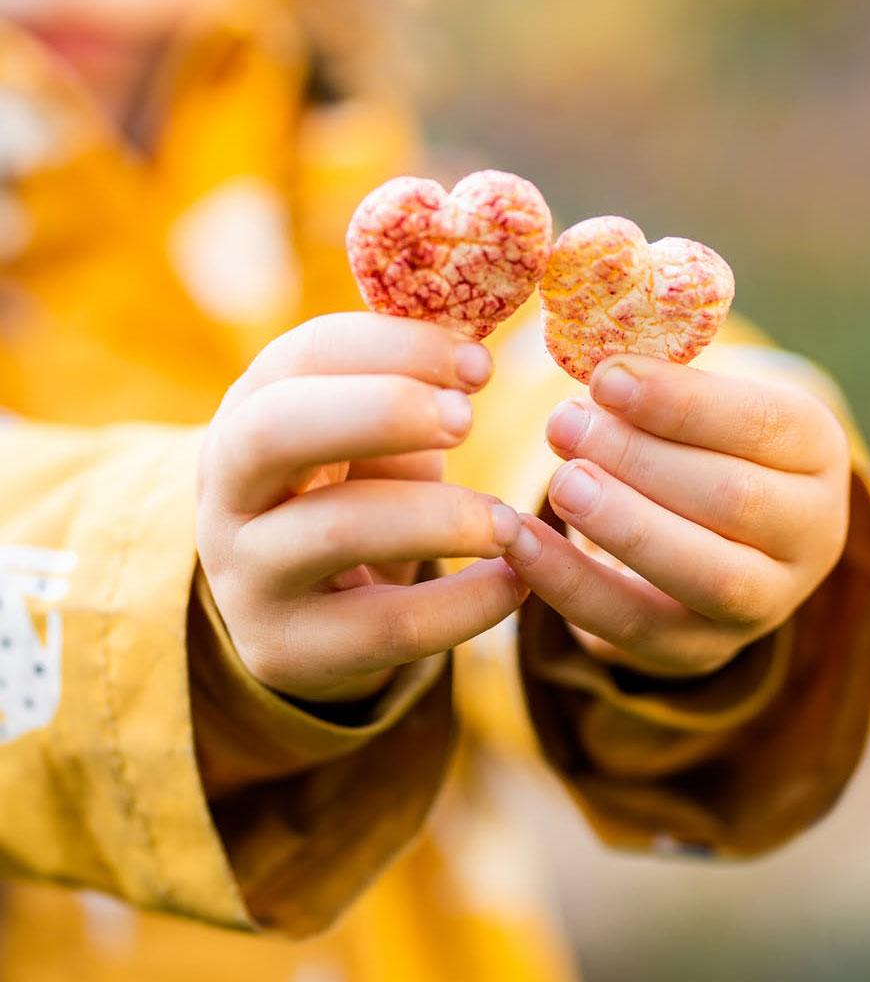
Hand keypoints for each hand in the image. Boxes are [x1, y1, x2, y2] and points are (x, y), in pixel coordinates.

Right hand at [196, 313, 525, 703]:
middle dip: (383, 410)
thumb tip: (472, 361)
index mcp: (249, 413)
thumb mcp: (362, 443)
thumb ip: (404, 399)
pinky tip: (514, 584)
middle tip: (467, 419)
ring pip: (337, 529)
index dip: (393, 348)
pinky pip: (385, 626)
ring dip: (440, 516)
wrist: (298, 617)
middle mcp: (229, 489)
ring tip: (509, 523)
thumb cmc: (349, 498)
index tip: (480, 364)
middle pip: (275, 430)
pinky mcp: (286, 648)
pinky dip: (464, 604)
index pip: (302, 356)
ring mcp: (246, 573)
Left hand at [504, 355, 849, 677]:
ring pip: (706, 574)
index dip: (680, 403)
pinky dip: (571, 584)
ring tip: (558, 480)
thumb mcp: (697, 408)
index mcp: (817, 452)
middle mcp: (813, 532)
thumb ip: (655, 392)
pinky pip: (637, 626)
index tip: (605, 379)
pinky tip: (521, 544)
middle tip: (564, 425)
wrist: (710, 539)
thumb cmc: (696, 445)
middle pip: (737, 499)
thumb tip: (596, 377)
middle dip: (640, 461)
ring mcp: (766, 603)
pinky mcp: (701, 649)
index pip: (761, 424)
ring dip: (621, 525)